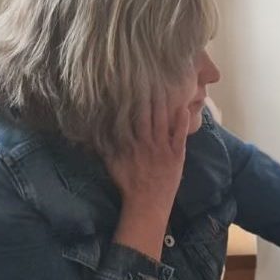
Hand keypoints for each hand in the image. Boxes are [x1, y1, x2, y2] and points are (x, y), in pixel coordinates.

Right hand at [104, 88, 189, 211]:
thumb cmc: (128, 184)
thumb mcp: (112, 164)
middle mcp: (145, 143)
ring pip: (162, 121)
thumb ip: (105, 147)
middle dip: (148, 96)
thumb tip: (94, 130)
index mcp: (129, 144)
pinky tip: (185, 107)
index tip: (130, 84)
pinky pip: (180, 135)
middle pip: (147, 115)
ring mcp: (162, 148)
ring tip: (166, 84)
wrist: (147, 204)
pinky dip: (182, 121)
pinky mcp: (176, 155)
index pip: (129, 117)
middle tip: (150, 76)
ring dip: (164, 103)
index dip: (129, 100)